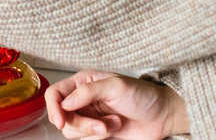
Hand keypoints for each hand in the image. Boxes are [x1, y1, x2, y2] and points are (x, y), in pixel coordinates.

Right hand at [45, 70, 188, 138]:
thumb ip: (88, 91)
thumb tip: (66, 102)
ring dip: (91, 132)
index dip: (53, 108)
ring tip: (112, 125)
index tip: (60, 121)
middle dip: (80, 125)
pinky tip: (115, 128)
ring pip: (71, 130)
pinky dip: (98, 138)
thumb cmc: (143, 95)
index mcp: (83, 82)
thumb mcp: (116, 86)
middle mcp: (82, 98)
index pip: (55, 93)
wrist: (162, 116)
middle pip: (61, 116)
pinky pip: (85, 139)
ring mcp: (88, 116)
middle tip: (101, 126)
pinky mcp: (96, 131)